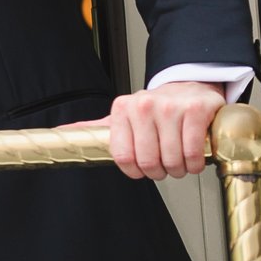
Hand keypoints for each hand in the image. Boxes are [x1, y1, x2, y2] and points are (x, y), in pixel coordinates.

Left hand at [100, 80, 227, 179]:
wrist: (189, 88)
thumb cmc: (156, 108)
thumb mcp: (125, 115)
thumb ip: (99, 127)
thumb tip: (66, 131)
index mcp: (123, 109)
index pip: (122, 156)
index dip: (134, 171)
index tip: (141, 170)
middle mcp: (144, 105)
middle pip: (147, 160)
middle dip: (158, 172)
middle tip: (163, 167)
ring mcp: (170, 107)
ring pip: (171, 159)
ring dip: (178, 169)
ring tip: (179, 162)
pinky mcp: (194, 111)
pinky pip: (192, 152)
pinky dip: (194, 163)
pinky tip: (192, 159)